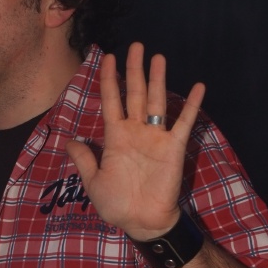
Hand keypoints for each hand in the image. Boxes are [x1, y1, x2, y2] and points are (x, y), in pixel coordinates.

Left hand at [66, 43, 205, 239]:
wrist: (141, 221)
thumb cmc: (117, 204)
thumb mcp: (93, 181)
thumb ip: (84, 159)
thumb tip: (69, 140)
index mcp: (115, 137)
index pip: (111, 101)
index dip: (109, 80)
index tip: (107, 58)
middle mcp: (135, 131)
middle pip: (135, 94)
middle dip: (135, 70)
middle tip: (135, 46)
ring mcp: (155, 137)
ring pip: (157, 102)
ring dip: (158, 80)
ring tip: (158, 57)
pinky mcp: (173, 147)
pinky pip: (183, 123)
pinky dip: (192, 105)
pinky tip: (198, 87)